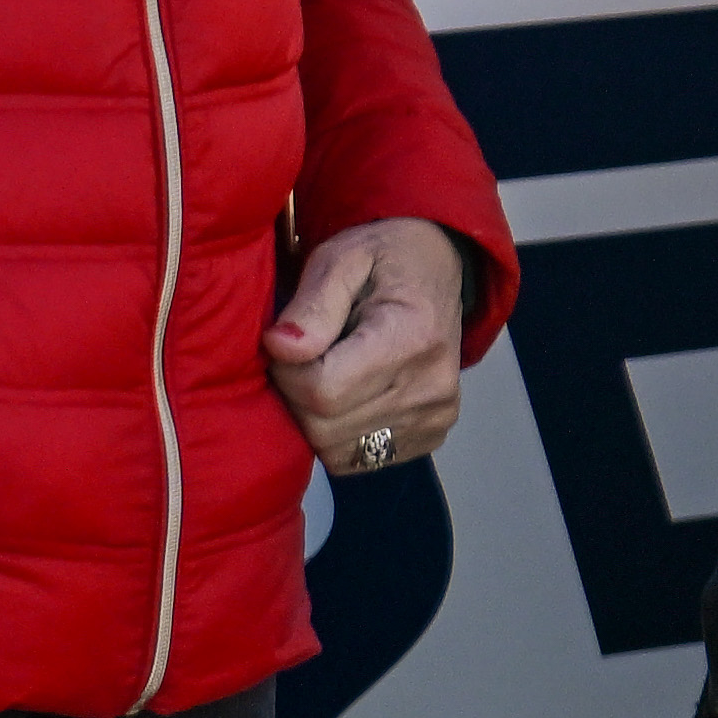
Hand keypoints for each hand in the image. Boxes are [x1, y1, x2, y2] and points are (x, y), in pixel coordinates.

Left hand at [267, 217, 473, 473]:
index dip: (287, 372)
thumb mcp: (341, 258)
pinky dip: (338, 434)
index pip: (322, 391)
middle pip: (325, 427)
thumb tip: (280, 348)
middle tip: (303, 358)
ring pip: (336, 451)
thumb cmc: (382, 259)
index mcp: (413, 337)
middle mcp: (433, 386)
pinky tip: (348, 396)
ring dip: (314, 419)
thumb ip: (312, 304)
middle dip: (295, 397)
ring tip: (325, 374)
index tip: (289, 343)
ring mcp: (436, 416)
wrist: (435, 269)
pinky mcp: (432, 434)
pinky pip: (358, 459)